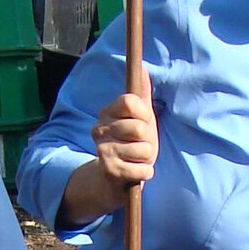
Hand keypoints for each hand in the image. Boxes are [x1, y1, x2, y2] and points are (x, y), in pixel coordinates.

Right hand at [59, 73, 157, 224]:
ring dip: (147, 159)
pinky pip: (143, 170)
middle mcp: (99, 129)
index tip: (142, 123)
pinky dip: (145, 173)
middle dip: (149, 140)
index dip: (144, 114)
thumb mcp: (139, 119)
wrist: (114, 181)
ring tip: (136, 160)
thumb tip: (143, 68)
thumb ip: (142, 95)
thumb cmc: (131, 145)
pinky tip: (135, 173)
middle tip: (139, 147)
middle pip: (140, 127)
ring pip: (144, 150)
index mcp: (107, 113)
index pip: (132, 102)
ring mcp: (102, 150)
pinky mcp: (109, 171)